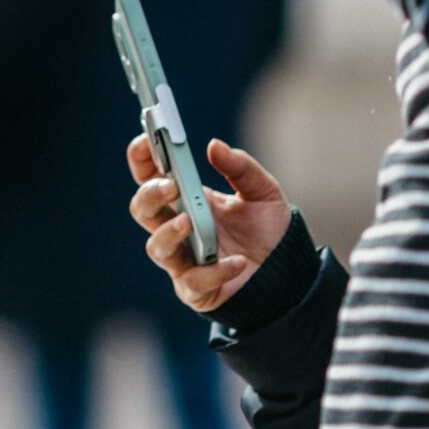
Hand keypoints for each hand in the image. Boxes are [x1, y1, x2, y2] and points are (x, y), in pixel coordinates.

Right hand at [128, 136, 292, 313]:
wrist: (287, 272)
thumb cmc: (267, 229)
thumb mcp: (263, 191)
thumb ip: (240, 167)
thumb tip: (214, 146)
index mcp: (186, 198)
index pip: (150, 176)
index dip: (141, 157)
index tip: (147, 138)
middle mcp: (178, 227)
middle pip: (142, 209)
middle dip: (150, 195)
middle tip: (171, 186)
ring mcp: (184, 259)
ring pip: (156, 247)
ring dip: (168, 234)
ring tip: (189, 222)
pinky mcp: (197, 289)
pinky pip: (193, 282)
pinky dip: (214, 271)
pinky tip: (237, 262)